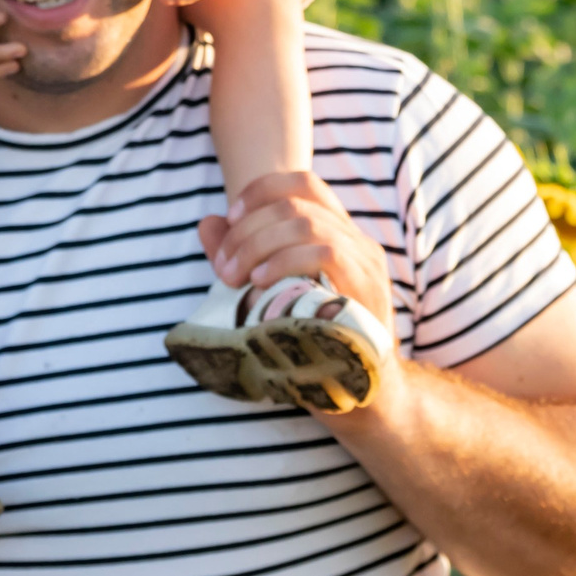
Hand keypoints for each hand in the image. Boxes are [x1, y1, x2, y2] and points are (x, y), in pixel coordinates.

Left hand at [196, 170, 394, 329]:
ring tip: (233, 277)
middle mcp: (358, 241)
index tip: (230, 217)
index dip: (262, 190)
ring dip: (258, 245)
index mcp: (338, 234)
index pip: (305, 183)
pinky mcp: (368, 287)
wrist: (361, 392)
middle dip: (248, 229)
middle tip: (222, 265)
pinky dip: (283, 261)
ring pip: (307, 224)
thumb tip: (207, 223)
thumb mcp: (268, 291)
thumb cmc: (312, 338)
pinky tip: (260, 282)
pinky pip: (326, 253)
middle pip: (296, 203)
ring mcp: (366, 262)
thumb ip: (239, 256)